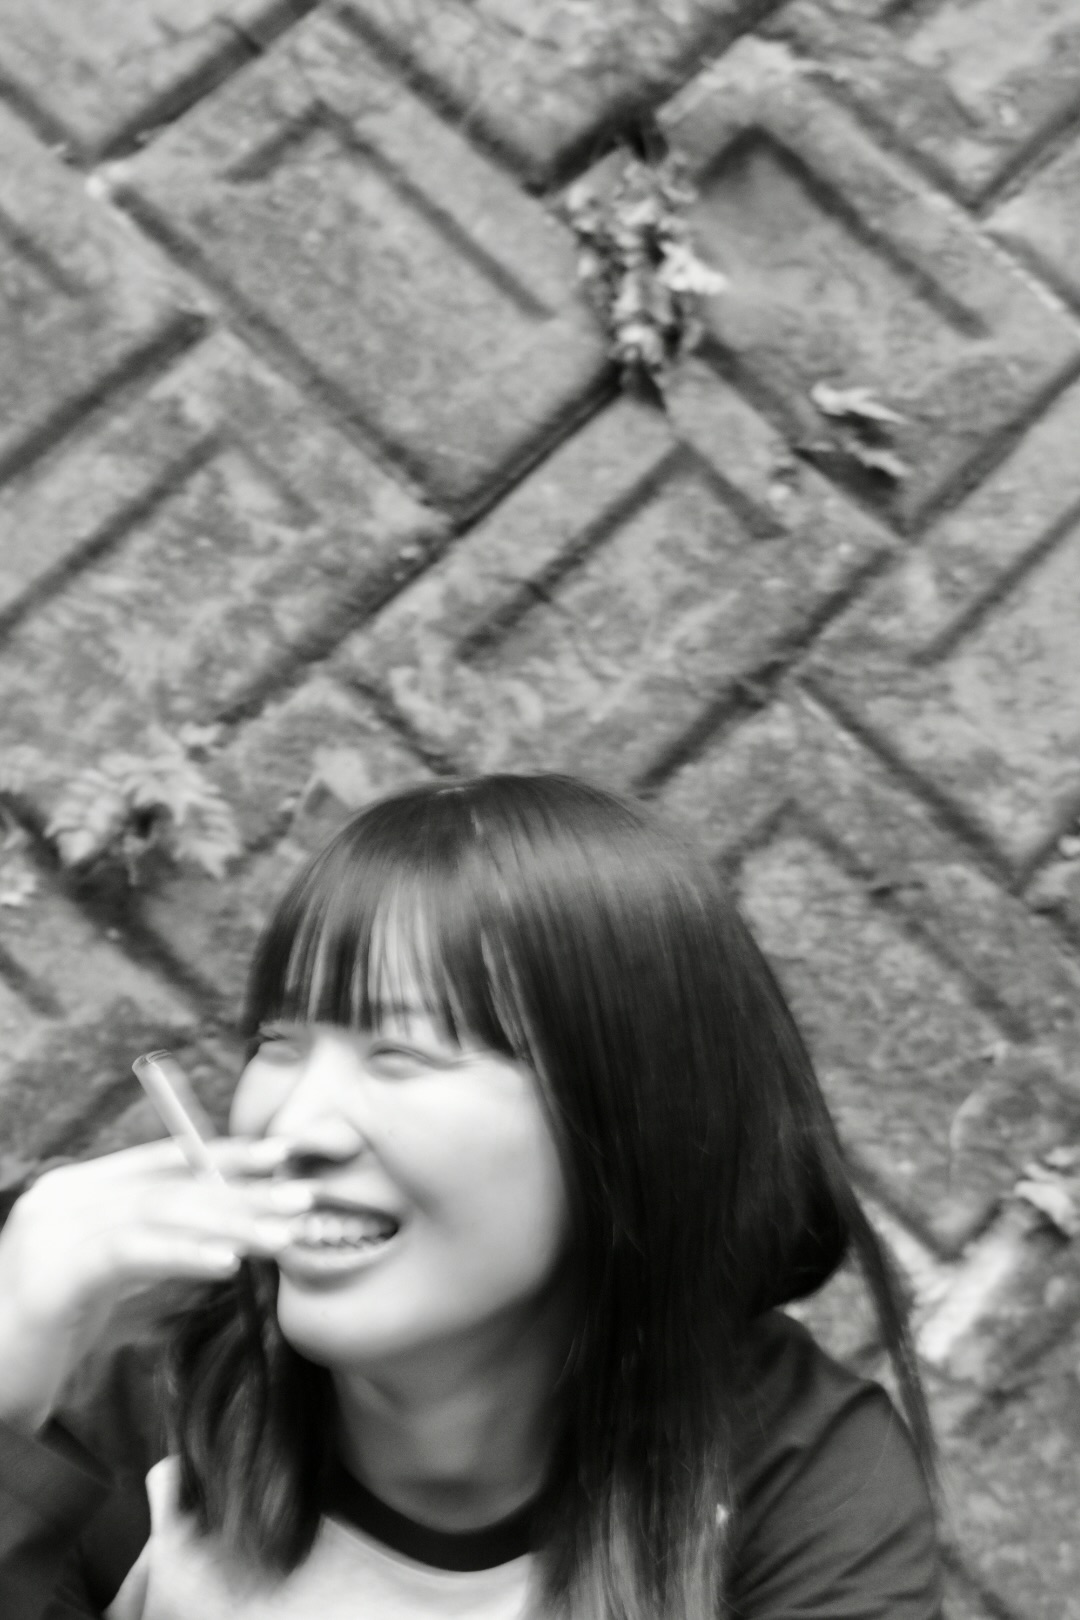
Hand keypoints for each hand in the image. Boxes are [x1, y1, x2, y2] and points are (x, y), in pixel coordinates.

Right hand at [0, 1136, 312, 1434]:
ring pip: (160, 1212)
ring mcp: (55, 1230)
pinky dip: (185, 1253)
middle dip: (243, 1190)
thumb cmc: (49, 1341)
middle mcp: (64, 1197)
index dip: (227, 1155)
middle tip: (303, 1198)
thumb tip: (231, 1237)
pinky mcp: (55, 1273)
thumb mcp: (112, 1284)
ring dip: (229, 1222)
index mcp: (79, 1189)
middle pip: (171, 1183)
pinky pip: (132, 1252)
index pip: (165, 1159)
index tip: (284, 1155)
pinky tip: (229, 1262)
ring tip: (282, 1234)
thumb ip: (157, 1251)